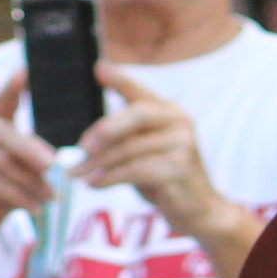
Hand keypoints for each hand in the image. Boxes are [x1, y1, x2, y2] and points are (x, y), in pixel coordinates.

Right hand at [0, 72, 60, 233]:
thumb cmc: (5, 181)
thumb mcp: (23, 163)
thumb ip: (33, 156)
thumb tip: (52, 161)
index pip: (2, 98)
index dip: (12, 87)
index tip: (25, 72)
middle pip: (2, 133)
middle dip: (30, 150)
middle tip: (53, 165)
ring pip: (1, 163)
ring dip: (31, 183)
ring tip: (52, 196)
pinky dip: (19, 198)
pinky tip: (36, 208)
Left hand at [69, 77, 226, 227]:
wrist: (198, 209)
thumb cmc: (164, 176)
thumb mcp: (143, 151)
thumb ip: (123, 138)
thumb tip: (86, 140)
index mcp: (169, 111)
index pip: (140, 91)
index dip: (121, 79)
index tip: (99, 68)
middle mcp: (180, 121)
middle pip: (136, 115)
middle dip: (105, 130)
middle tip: (81, 147)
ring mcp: (183, 144)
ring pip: (130, 149)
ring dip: (99, 163)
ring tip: (77, 174)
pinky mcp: (179, 169)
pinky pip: (135, 170)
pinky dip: (110, 178)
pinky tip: (95, 184)